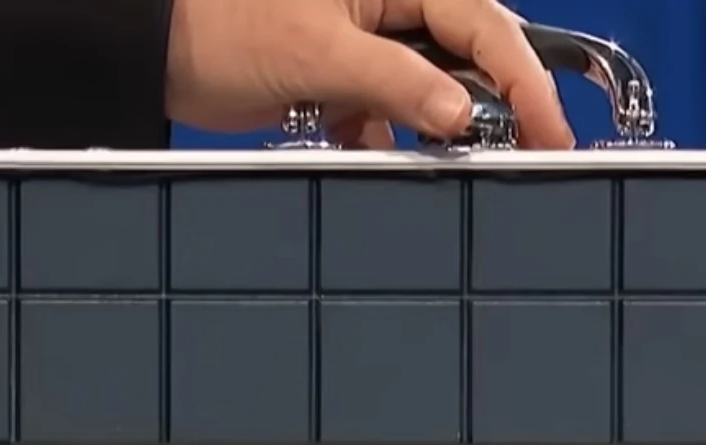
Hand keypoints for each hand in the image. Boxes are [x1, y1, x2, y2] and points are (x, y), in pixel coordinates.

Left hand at [165, 0, 576, 148]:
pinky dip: (392, 138)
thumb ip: (396, 82)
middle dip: (499, 105)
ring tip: (468, 167)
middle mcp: (390, 1)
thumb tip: (460, 114)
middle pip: (471, 52)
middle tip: (534, 156)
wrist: (154, 51)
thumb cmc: (218, 27)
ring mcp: (368, 39)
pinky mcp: (344, 75)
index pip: (483, 25)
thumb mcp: (316, 54)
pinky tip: (386, 156)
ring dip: (443, 127)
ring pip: (433, 86)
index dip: (524, 80)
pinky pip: (391, 109)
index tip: (551, 132)